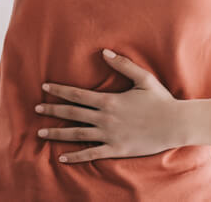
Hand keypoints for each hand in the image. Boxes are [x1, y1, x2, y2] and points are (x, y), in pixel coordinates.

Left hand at [35, 50, 182, 161]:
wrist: (176, 124)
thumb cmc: (160, 99)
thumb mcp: (142, 78)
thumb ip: (122, 64)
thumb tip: (104, 51)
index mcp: (109, 100)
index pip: (77, 95)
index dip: (59, 91)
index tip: (45, 87)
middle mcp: (105, 118)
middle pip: (72, 114)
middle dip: (52, 111)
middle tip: (35, 109)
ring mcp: (110, 136)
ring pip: (77, 134)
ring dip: (57, 134)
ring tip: (41, 133)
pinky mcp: (117, 149)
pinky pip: (92, 154)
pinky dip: (76, 157)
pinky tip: (63, 158)